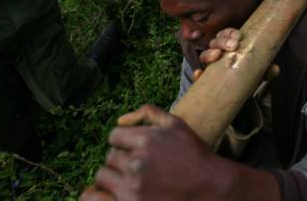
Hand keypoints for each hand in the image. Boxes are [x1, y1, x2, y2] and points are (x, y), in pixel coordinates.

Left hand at [81, 105, 278, 200]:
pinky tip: (107, 194)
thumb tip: (121, 118)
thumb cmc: (194, 154)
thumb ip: (149, 113)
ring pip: (102, 177)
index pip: (114, 136)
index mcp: (145, 140)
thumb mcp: (176, 124)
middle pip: (110, 157)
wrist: (210, 186)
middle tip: (134, 166)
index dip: (122, 142)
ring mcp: (132, 188)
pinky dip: (97, 196)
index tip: (131, 149)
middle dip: (120, 160)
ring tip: (124, 180)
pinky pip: (96, 199)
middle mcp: (136, 163)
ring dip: (111, 177)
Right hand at [193, 29, 279, 82]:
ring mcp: (210, 67)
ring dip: (209, 53)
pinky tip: (199, 74)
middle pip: (215, 42)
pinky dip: (197, 74)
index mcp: (229, 48)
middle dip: (222, 41)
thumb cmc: (246, 77)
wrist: (236, 96)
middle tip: (233, 45)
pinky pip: (197, 76)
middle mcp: (218, 55)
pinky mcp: (205, 81)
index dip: (229, 33)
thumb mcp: (257, 73)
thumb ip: (266, 71)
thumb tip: (274, 69)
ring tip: (216, 55)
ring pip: (205, 56)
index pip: (225, 35)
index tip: (238, 36)